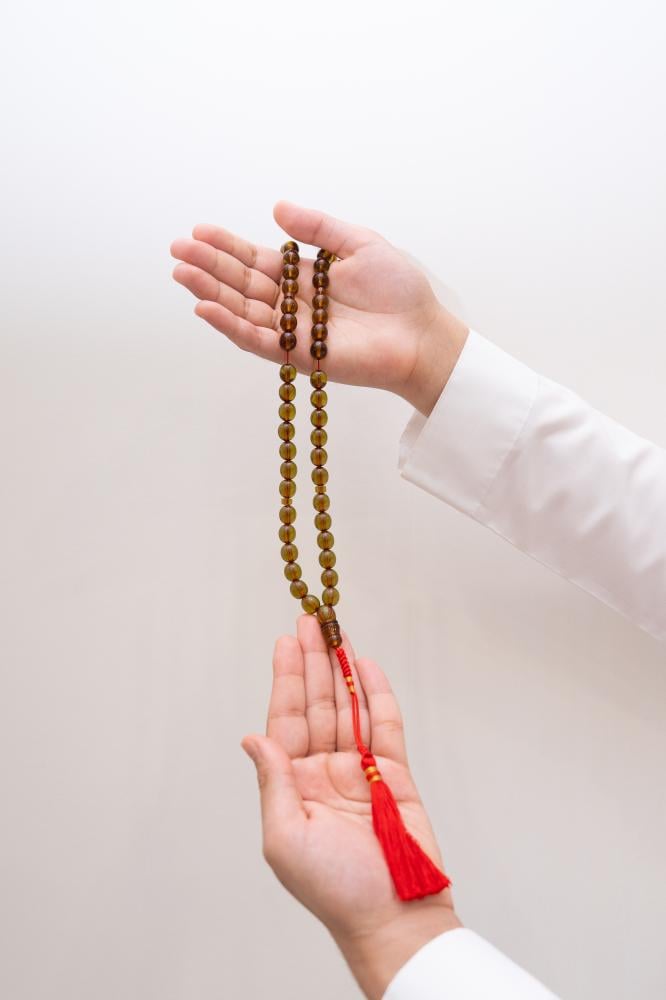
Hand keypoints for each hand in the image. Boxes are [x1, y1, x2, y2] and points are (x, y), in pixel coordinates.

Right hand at [170, 201, 468, 415]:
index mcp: (305, 278)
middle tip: (177, 249)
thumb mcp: (359, 243)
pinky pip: (259, 341)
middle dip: (209, 267)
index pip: (257, 261)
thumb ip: (318, 228)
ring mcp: (294, 332)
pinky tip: (206, 310)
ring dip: (211, 294)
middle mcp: (294, 305)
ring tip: (183, 274)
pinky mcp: (300, 357)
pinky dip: (231, 327)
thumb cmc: (399, 291)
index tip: (198, 231)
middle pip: (242, 285)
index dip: (227, 247)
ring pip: (243, 311)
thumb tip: (275, 207)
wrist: (422, 333)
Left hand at [242, 615, 460, 998]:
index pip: (286, 718)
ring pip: (350, 706)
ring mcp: (361, 769)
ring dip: (343, 668)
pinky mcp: (395, 774)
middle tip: (311, 620)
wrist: (393, 916)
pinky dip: (378, 695)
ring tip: (337, 630)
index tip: (285, 641)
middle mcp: (324, 769)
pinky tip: (367, 666)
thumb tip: (252, 737)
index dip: (286, 677)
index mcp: (294, 783)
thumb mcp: (286, 837)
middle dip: (313, 661)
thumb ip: (273, 781)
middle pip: (318, 703)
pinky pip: (386, 725)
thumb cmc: (334, 888)